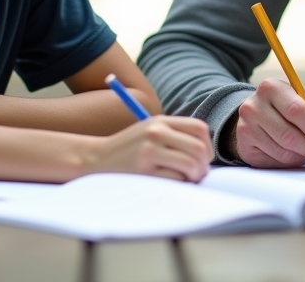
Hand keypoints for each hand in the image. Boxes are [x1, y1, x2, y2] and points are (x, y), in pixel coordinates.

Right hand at [82, 115, 211, 181]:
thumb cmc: (129, 150)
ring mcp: (149, 151)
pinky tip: (170, 184)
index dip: (208, 145)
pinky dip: (179, 184)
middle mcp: (156, 132)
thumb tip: (206, 154)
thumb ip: (175, 135)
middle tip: (198, 175)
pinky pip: (176, 179)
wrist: (97, 159)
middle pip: (199, 148)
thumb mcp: (149, 132)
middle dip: (204, 165)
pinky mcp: (144, 171)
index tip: (203, 158)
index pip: (199, 128)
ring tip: (187, 181)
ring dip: (194, 177)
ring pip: (191, 164)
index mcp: (160, 121)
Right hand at [230, 79, 304, 167]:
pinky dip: (289, 161)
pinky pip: (273, 161)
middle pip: (288, 135)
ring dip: (302, 156)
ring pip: (282, 151)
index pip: (296, 110)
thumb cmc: (292, 108)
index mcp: (271, 87)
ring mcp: (246, 126)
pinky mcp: (244, 145)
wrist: (261, 115)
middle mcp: (253, 105)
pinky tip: (293, 153)